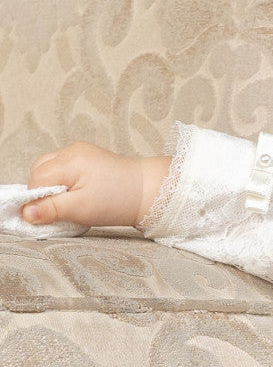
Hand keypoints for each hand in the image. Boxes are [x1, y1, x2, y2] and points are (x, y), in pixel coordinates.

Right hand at [23, 143, 170, 228]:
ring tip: (71, 203)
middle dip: (43, 192)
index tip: (45, 216)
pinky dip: (66, 182)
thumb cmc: (120, 200)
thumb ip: (51, 209)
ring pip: (52, 170)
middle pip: (40, 171)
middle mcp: (72, 151)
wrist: (153, 191)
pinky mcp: (91, 157)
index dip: (35, 200)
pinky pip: (66, 168)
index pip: (35, 180)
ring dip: (54, 187)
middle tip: (60, 210)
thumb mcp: (82, 209)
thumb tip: (25, 213)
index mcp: (68, 161)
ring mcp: (82, 152)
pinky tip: (79, 194)